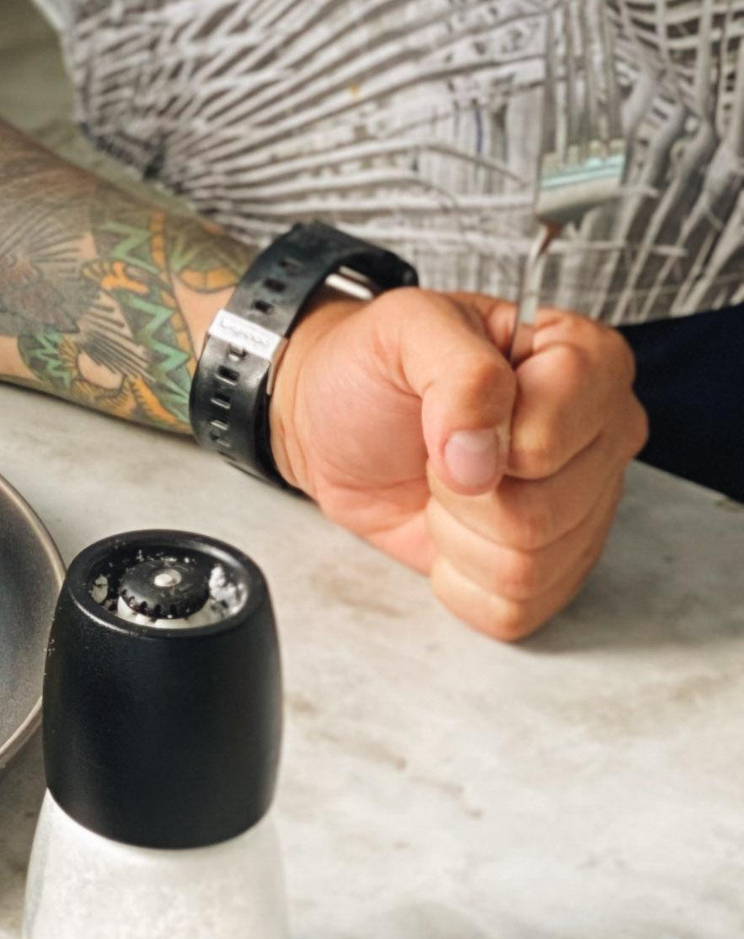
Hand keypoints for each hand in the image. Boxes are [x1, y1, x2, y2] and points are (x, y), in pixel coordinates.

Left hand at [269, 287, 643, 640]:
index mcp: (589, 362)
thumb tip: (483, 457)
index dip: (484, 435)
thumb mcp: (406, 329)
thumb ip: (459, 371)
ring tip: (443, 485)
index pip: (553, 435)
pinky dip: (458, 577)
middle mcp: (605, 438)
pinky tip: (449, 532)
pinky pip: (516, 609)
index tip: (444, 406)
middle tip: (438, 448)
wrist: (335, 424)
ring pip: (532, 565)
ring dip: (456, 532)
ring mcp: (588, 510)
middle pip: (545, 510)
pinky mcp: (555, 571)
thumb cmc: (377, 368)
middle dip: (460, 489)